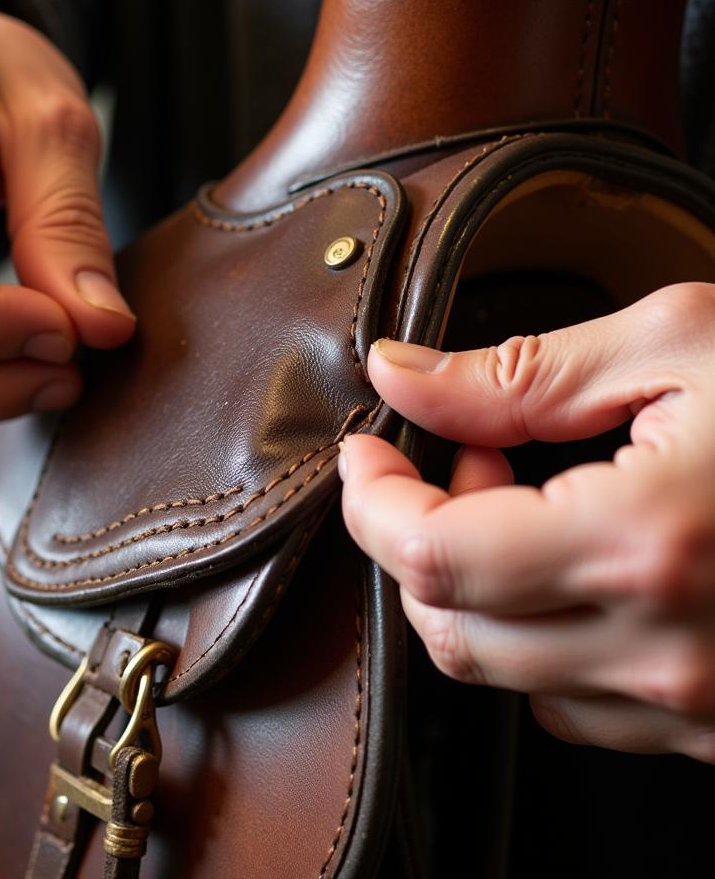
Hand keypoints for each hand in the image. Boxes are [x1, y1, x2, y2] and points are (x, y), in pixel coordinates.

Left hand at [339, 282, 714, 761]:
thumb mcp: (681, 342)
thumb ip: (516, 372)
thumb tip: (399, 375)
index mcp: (644, 543)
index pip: (433, 558)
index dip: (372, 501)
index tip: (366, 451)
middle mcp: (665, 650)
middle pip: (451, 626)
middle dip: (417, 536)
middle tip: (460, 456)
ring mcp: (697, 704)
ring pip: (502, 670)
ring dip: (476, 583)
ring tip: (522, 496)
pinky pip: (572, 698)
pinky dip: (536, 629)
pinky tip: (573, 560)